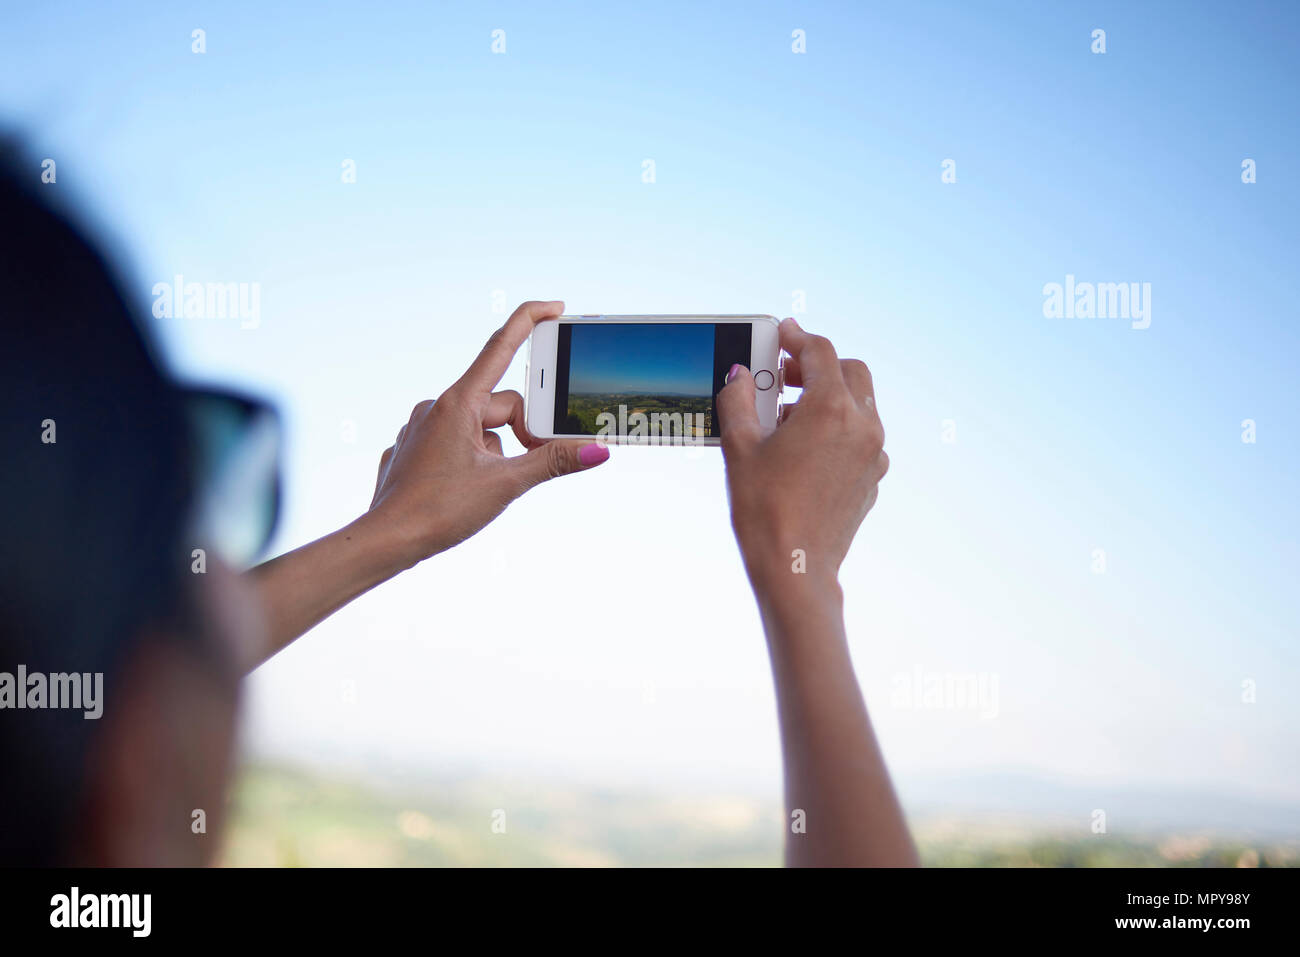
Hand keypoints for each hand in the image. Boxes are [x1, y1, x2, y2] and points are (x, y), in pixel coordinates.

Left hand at [367, 300, 608, 566]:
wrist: (386, 540)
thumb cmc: (438, 511)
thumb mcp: (506, 484)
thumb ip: (553, 462)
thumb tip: (596, 449)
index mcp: (458, 403)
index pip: (501, 347)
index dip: (530, 321)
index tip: (556, 308)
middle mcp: (437, 407)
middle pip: (500, 404)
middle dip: (522, 431)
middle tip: (531, 461)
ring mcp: (423, 427)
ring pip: (480, 428)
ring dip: (497, 452)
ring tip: (488, 487)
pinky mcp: (415, 449)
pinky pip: (457, 443)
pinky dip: (473, 460)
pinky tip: (463, 488)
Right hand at [716, 318, 887, 594]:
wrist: (794, 567)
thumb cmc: (764, 509)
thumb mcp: (740, 447)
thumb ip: (738, 400)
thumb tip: (739, 375)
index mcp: (831, 409)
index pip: (820, 353)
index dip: (798, 338)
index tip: (782, 332)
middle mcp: (862, 426)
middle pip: (850, 371)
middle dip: (818, 365)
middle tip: (784, 374)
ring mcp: (873, 454)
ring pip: (860, 404)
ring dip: (829, 397)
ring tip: (786, 416)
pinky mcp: (872, 478)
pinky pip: (860, 436)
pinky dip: (838, 427)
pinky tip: (804, 448)